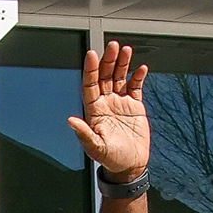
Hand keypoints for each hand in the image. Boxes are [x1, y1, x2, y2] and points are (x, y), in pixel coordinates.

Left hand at [70, 40, 149, 181]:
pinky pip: (135, 87)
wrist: (130, 166)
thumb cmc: (111, 159)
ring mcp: (120, 103)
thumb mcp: (96, 147)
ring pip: (120, 77)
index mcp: (94, 110)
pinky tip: (141, 67)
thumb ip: (84, 133)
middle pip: (104, 76)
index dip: (90, 69)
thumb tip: (70, 120)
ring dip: (122, 63)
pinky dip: (138, 76)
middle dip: (107, 60)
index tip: (91, 54)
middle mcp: (106, 103)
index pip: (89, 84)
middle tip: (111, 46)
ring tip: (125, 49)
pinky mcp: (135, 106)